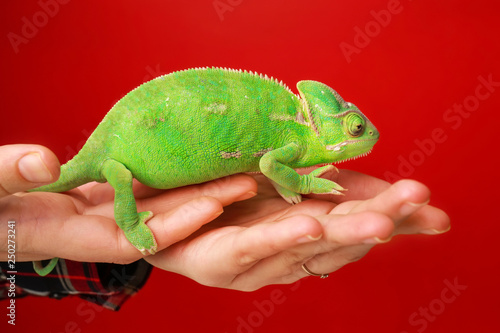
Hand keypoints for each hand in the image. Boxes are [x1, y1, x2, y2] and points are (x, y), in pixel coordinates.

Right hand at [0, 144, 255, 262]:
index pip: (135, 236)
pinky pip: (146, 185)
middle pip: (160, 219)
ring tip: (236, 169)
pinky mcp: (103, 190)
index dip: (174, 224)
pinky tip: (200, 160)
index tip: (210, 207)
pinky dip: (173, 176)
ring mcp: (103, 208)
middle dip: (203, 204)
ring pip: (159, 201)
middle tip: (244, 182)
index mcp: (72, 232)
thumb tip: (44, 161)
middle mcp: (97, 224)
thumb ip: (10, 175)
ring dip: (196, 188)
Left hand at [146, 169, 449, 290]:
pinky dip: (280, 237)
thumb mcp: (286, 181)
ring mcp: (258, 258)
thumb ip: (330, 184)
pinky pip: (250, 246)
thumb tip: (388, 184)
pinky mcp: (222, 259)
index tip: (429, 206)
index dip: (393, 215)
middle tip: (415, 204)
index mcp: (308, 229)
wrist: (170, 220)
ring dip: (338, 234)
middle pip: (337, 238)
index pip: (357, 221)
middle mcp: (290, 251)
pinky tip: (308, 224)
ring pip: (302, 247)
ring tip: (374, 222)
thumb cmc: (234, 200)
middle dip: (375, 221)